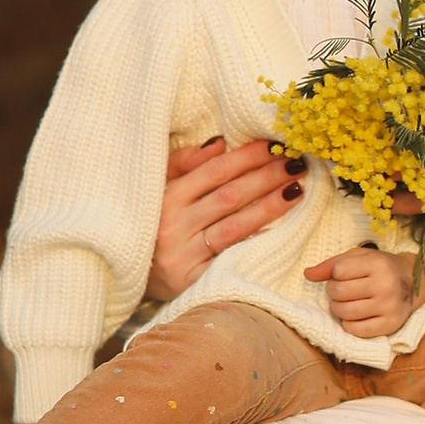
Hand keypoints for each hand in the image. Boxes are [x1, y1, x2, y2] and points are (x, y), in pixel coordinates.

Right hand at [149, 136, 301, 299]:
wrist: (128, 270)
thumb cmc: (150, 222)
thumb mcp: (157, 187)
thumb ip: (184, 163)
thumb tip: (220, 142)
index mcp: (166, 198)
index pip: (214, 171)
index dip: (247, 157)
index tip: (274, 146)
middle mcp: (174, 226)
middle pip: (229, 197)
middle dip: (266, 178)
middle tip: (296, 164)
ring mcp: (184, 255)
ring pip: (235, 227)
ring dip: (269, 207)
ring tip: (296, 190)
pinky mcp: (193, 281)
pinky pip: (230, 258)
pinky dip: (254, 243)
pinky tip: (279, 230)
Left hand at [305, 244, 417, 336]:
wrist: (412, 284)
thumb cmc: (378, 269)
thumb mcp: (358, 258)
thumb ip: (331, 265)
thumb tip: (307, 274)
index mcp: (378, 264)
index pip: (339, 271)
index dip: (335, 274)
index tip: (343, 275)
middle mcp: (385, 285)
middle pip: (339, 293)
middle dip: (334, 292)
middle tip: (342, 291)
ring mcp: (389, 307)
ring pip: (345, 312)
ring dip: (338, 308)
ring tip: (345, 303)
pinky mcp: (390, 325)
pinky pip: (355, 330)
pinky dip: (348, 324)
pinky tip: (355, 316)